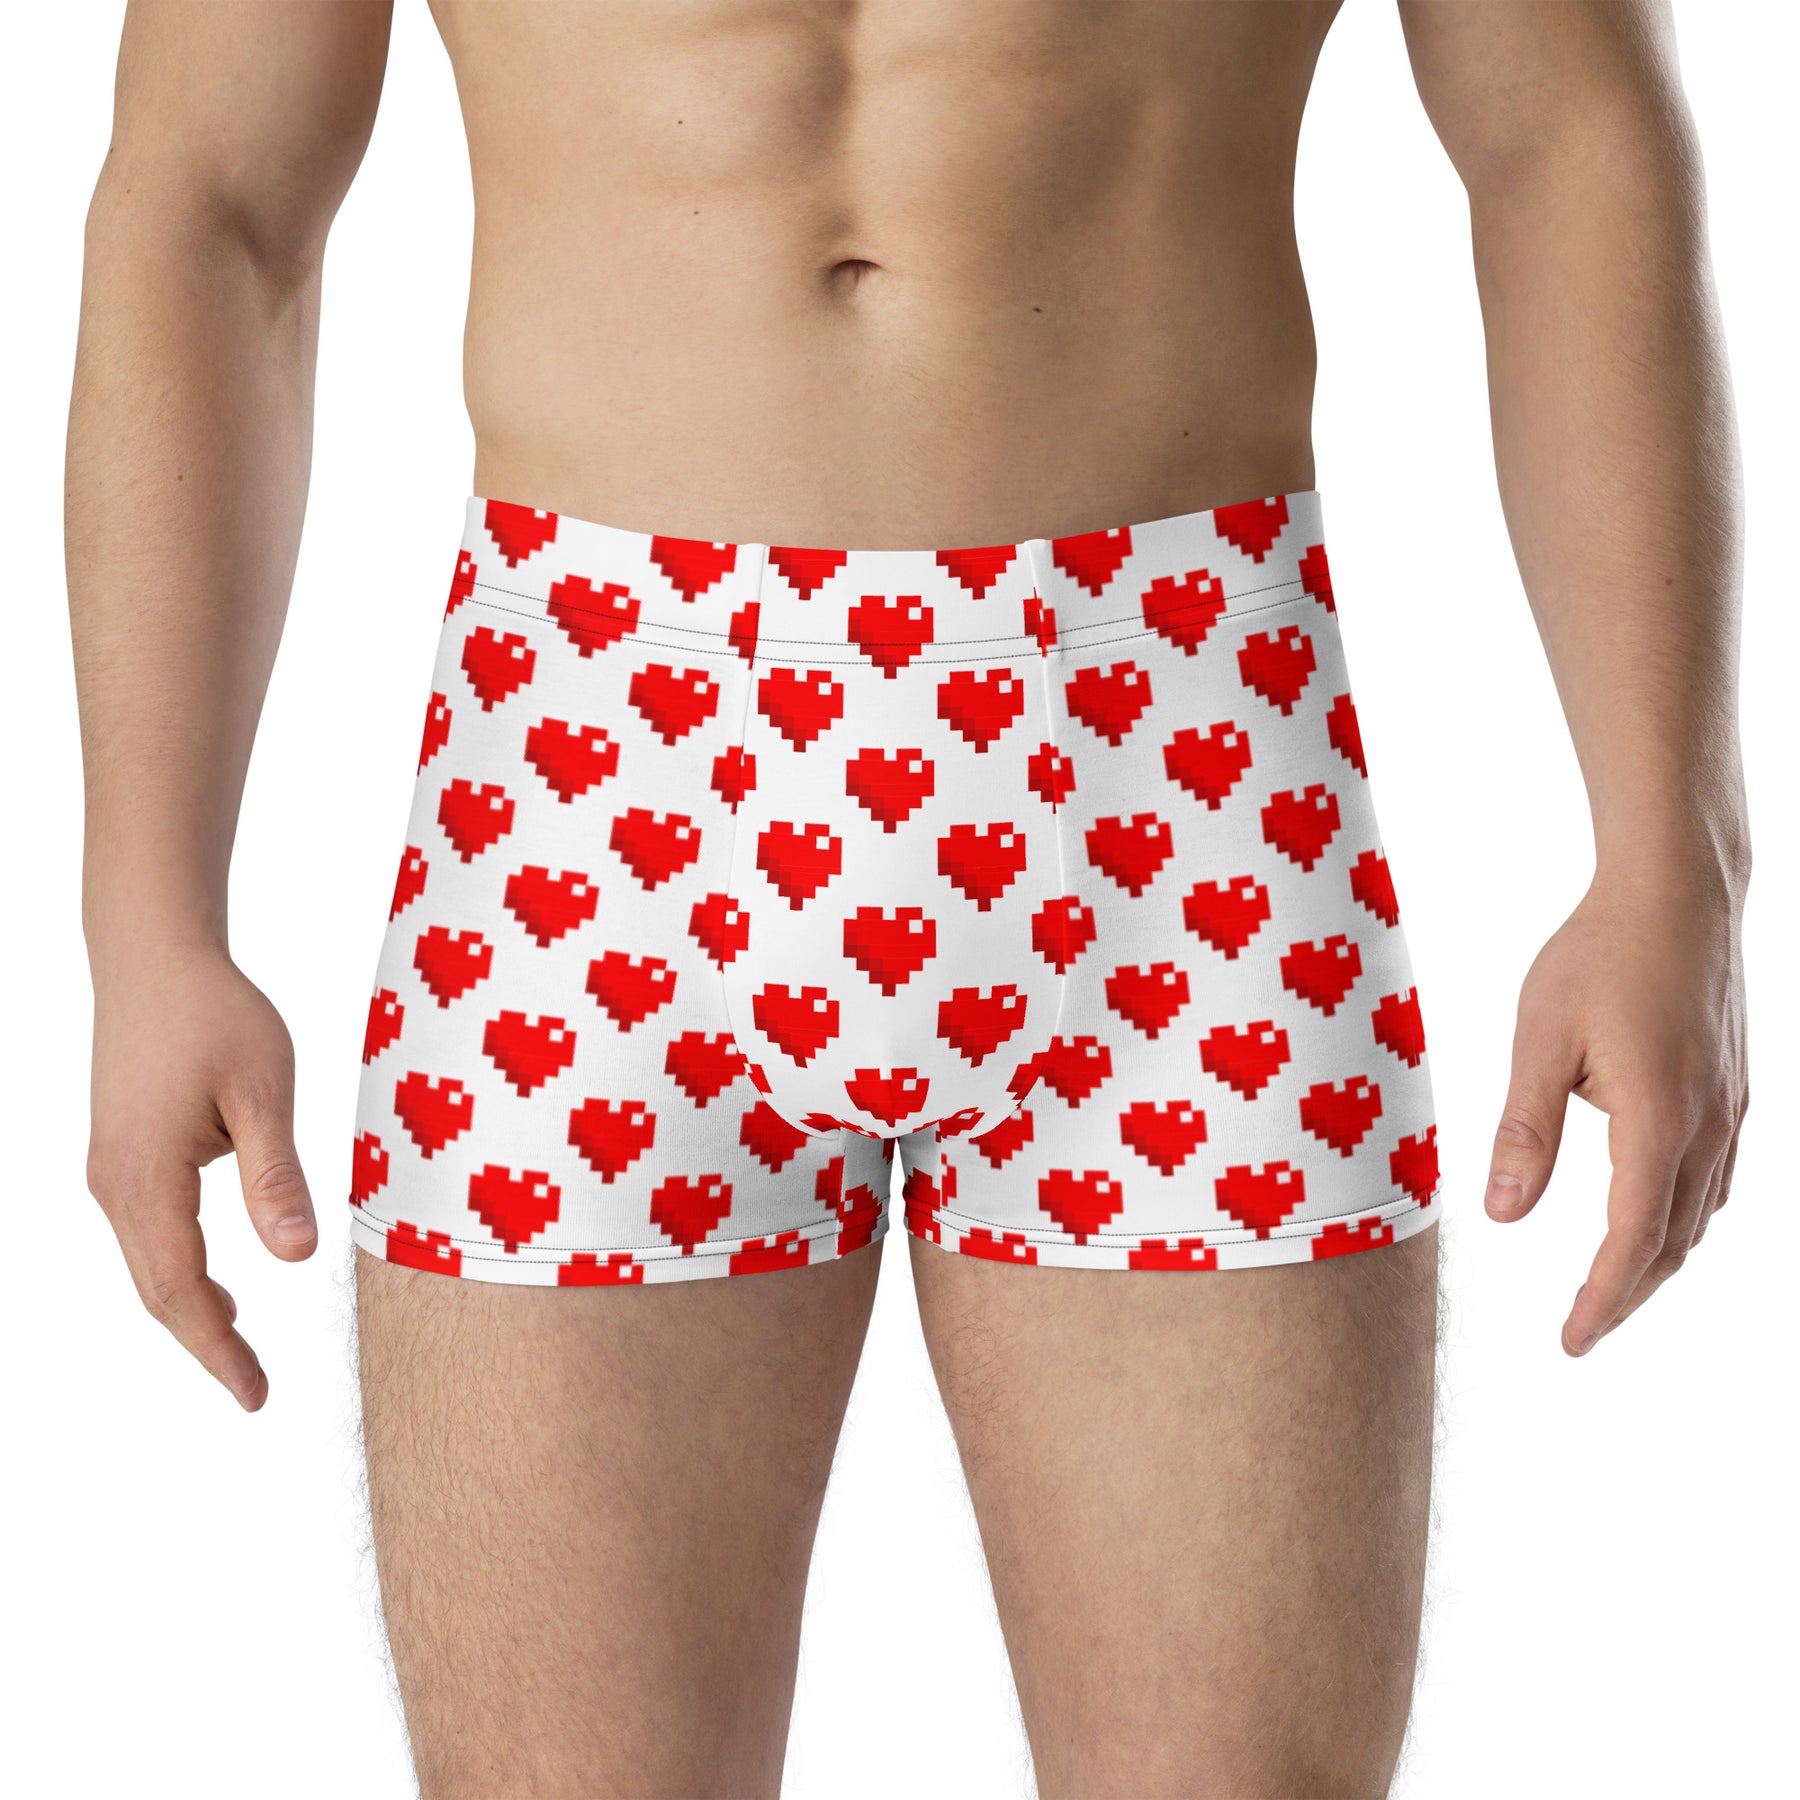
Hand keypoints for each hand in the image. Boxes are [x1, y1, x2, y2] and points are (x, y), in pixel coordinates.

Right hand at [86, 945, 316, 1407]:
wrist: (154, 958)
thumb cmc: (215, 1014)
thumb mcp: (263, 1091)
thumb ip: (275, 1176)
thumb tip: (296, 1257)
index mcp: (146, 1177)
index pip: (180, 1289)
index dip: (217, 1349)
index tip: (254, 1395)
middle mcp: (115, 1184)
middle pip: (157, 1290)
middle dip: (206, 1344)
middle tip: (255, 1392)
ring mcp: (113, 1171)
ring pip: (150, 1265)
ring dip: (192, 1311)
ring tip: (241, 1353)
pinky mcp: (124, 1156)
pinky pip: (150, 1234)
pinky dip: (181, 1272)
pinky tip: (221, 1287)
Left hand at [1485, 866, 1747, 1353]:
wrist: (1678, 892)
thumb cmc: (1599, 955)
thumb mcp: (1541, 1040)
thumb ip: (1523, 1131)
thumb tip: (1501, 1214)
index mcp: (1658, 1122)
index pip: (1632, 1240)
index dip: (1601, 1298)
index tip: (1571, 1342)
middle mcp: (1708, 1126)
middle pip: (1673, 1241)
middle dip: (1628, 1293)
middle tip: (1583, 1330)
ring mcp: (1730, 1107)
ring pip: (1700, 1213)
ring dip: (1658, 1259)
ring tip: (1612, 1287)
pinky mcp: (1732, 1087)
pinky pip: (1715, 1176)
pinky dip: (1682, 1214)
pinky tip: (1655, 1214)